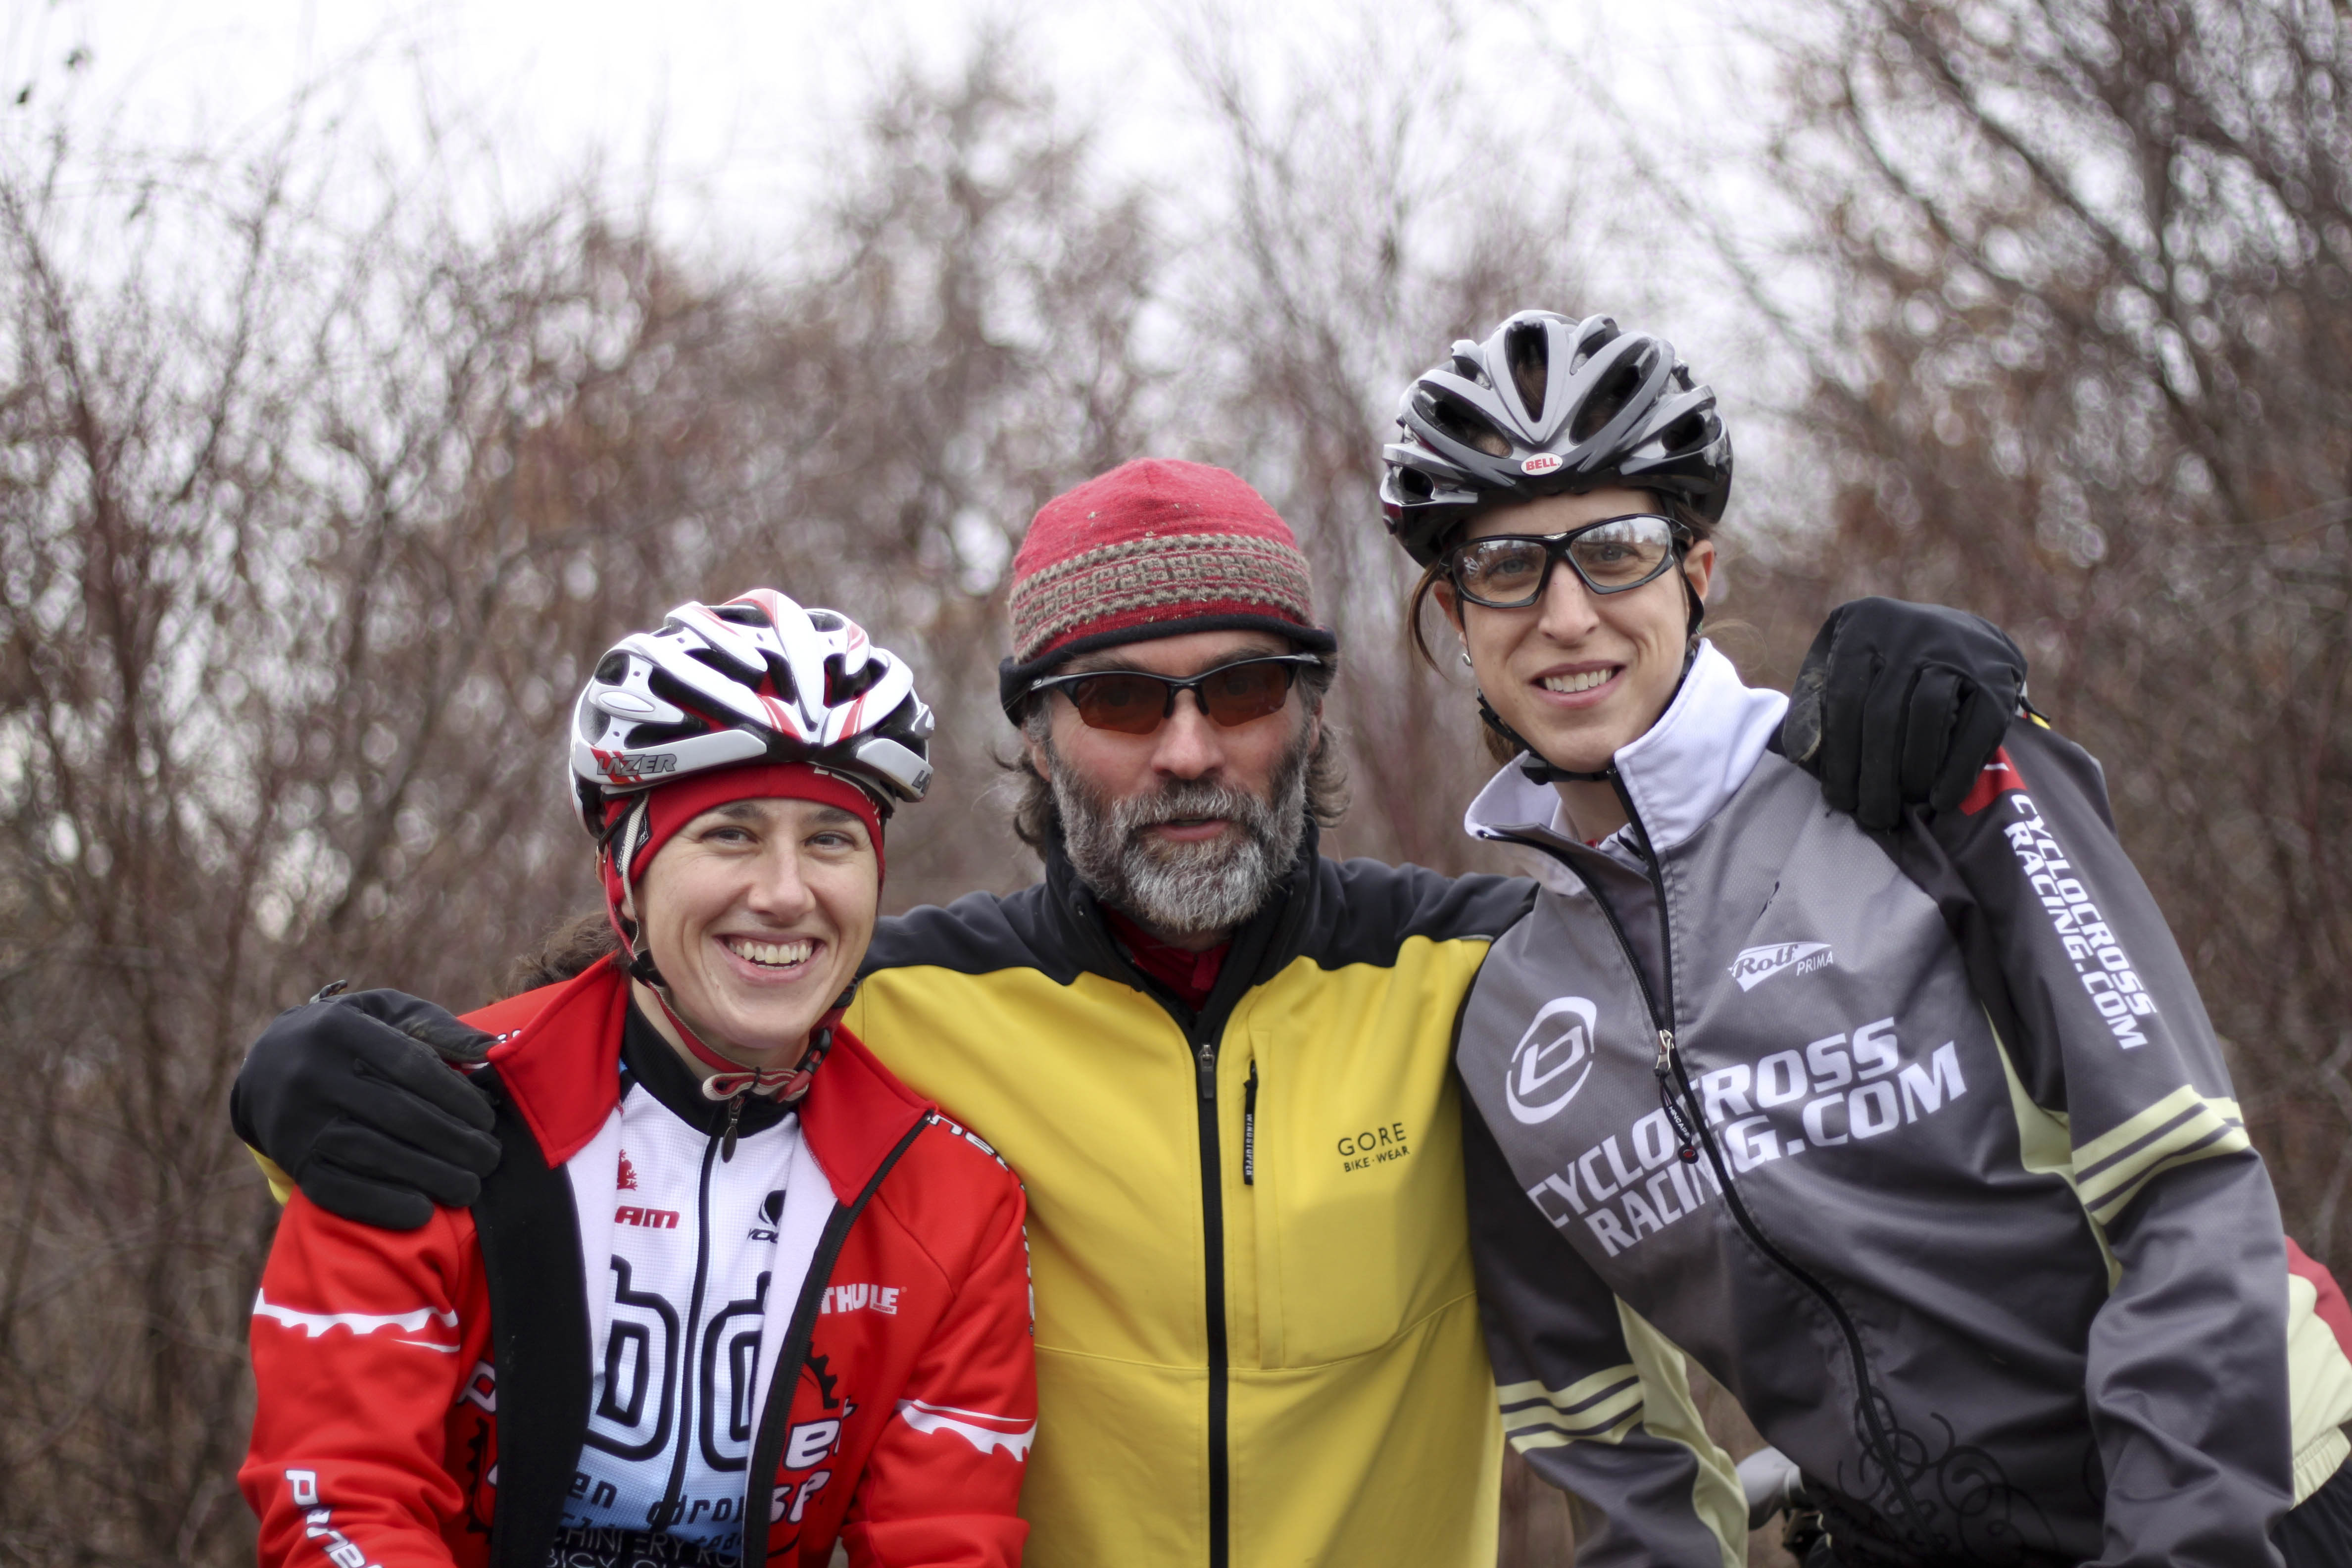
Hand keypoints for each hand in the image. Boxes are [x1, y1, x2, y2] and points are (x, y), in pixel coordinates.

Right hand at [230, 988, 502, 1229]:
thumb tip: (495, 1050)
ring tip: (469, 1187)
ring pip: (370, 1153)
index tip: (488, 1119)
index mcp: (342, 1029)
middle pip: (396, 1114)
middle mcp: (313, 1073)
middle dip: (453, 1141)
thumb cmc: (351, 1036)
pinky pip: (335, 1189)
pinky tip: (421, 1212)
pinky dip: (380, 1205)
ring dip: (427, 1176)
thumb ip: (439, 1030)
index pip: (410, 1065)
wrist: (267, 1065)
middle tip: (490, 1158)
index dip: (456, 1097)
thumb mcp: (388, 1015)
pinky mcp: (290, 1158)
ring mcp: (297, 1120)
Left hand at [1782, 597, 2026, 830]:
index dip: (1840, 757)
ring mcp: (1957, 648)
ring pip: (1928, 718)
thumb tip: (1801, 755)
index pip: (1844, 699)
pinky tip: (1942, 800)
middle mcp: (1910, 630)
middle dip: (1874, 775)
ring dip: (1913, 773)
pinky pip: (1977, 728)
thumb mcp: (1840, 661)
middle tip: (1870, 817)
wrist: (1963, 633)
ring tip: (1902, 809)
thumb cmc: (1884, 661)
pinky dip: (1958, 769)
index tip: (1838, 799)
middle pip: (1884, 714)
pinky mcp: (1997, 674)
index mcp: (1864, 625)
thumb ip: (1815, 700)